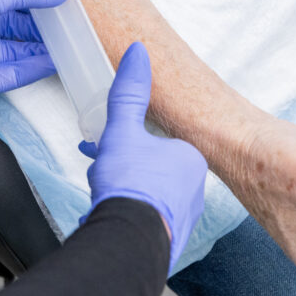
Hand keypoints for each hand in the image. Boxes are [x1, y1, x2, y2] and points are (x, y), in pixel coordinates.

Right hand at [79, 43, 207, 266]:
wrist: (127, 241)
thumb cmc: (129, 186)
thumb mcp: (122, 130)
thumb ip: (129, 92)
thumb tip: (138, 53)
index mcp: (189, 159)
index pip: (155, 142)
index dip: (128, 142)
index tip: (108, 147)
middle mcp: (194, 189)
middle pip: (149, 169)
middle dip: (121, 169)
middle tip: (101, 173)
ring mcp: (183, 219)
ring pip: (146, 195)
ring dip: (122, 193)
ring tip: (102, 197)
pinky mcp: (169, 242)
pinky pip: (144, 221)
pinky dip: (126, 216)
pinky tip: (108, 216)